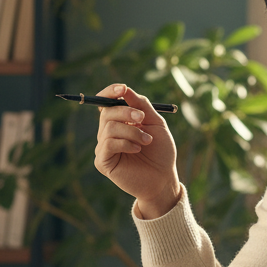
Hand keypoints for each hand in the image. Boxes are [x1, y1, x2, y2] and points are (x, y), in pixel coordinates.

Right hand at [93, 83, 180, 216]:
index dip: (110, 92)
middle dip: (126, 112)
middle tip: (143, 119)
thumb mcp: (155, 123)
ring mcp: (104, 146)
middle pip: (107, 112)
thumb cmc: (161, 151)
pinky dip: (125, 143)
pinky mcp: (103, 161)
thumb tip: (125, 89)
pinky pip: (108, 144)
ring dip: (132, 132)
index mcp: (120, 121)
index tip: (122, 89)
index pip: (107, 102)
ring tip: (147, 141)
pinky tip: (138, 150)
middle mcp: (109, 132)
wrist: (163, 178)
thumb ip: (141, 105)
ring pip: (109, 128)